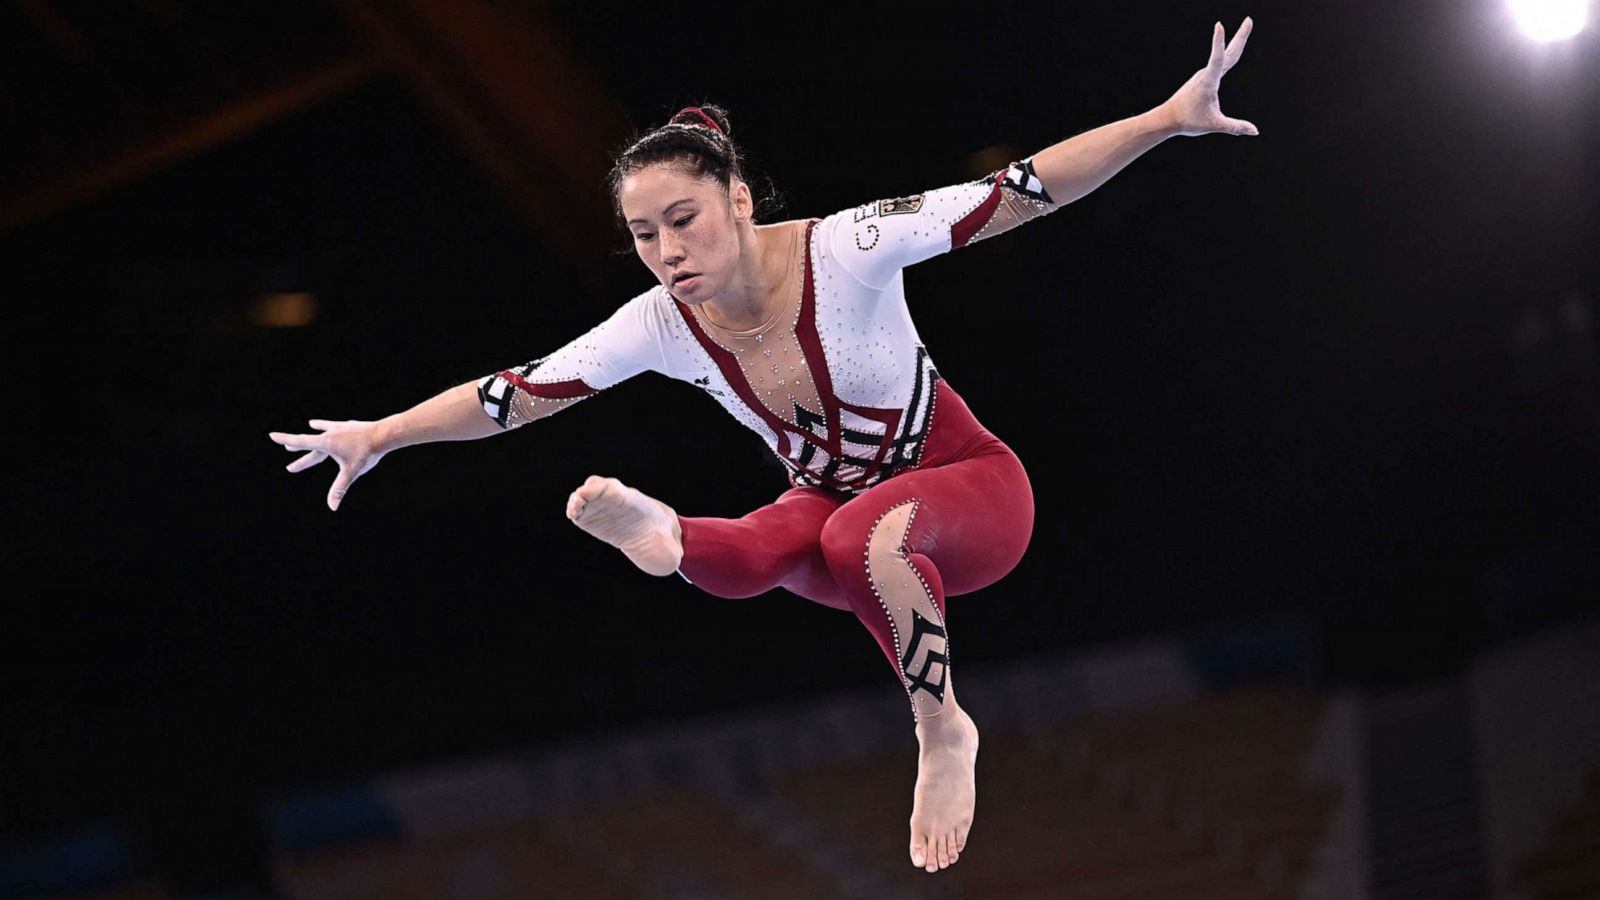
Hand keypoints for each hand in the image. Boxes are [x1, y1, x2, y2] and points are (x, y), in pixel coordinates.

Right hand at [269, 419, 386, 510]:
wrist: (383, 434)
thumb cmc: (366, 453)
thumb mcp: (351, 472)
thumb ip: (339, 488)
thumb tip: (332, 507)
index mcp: (326, 443)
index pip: (301, 442)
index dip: (285, 439)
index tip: (272, 435)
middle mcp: (330, 433)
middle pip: (311, 443)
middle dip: (299, 447)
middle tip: (286, 448)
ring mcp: (341, 428)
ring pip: (324, 430)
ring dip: (316, 431)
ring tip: (309, 426)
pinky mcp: (351, 426)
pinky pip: (338, 426)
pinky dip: (332, 426)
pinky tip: (331, 424)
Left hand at [1161, 18, 1257, 136]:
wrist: (1168, 118)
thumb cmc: (1188, 121)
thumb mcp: (1213, 125)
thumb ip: (1234, 127)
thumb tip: (1255, 131)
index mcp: (1208, 82)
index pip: (1217, 58)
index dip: (1218, 42)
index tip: (1219, 25)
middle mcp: (1206, 74)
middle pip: (1228, 52)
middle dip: (1240, 36)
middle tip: (1249, 19)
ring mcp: (1205, 74)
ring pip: (1224, 56)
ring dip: (1236, 41)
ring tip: (1247, 25)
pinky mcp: (1205, 78)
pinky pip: (1220, 63)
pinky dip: (1229, 53)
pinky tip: (1232, 52)